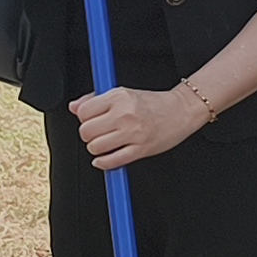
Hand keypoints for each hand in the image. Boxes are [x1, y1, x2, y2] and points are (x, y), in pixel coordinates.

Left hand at [68, 84, 202, 171]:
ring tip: (105, 143)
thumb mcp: (123, 93)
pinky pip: (112, 161)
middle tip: (98, 132)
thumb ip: (95, 99)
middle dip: (88, 134)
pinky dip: (103, 163)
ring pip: (95, 147)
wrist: (182, 110)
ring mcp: (133, 133)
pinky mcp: (141, 149)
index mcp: (119, 97)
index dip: (84, 118)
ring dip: (96, 148)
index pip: (83, 112)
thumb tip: (74, 107)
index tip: (91, 120)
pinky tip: (104, 159)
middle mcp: (125, 114)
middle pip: (86, 131)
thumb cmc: (153, 103)